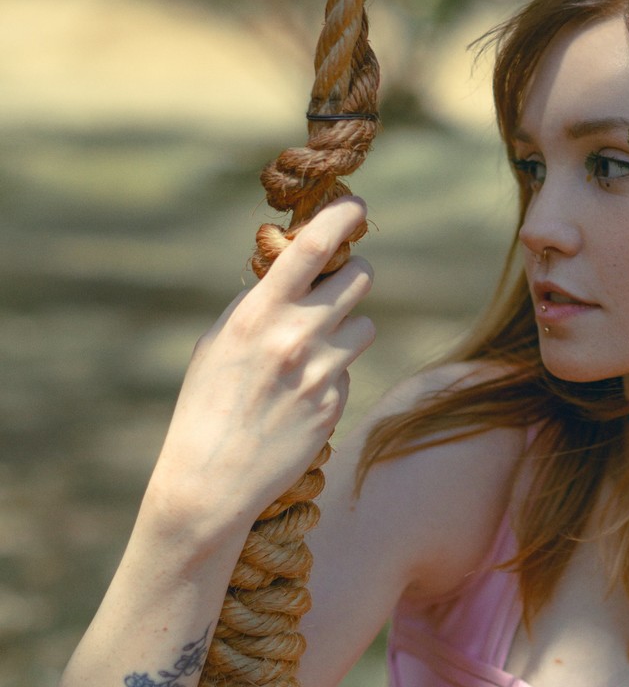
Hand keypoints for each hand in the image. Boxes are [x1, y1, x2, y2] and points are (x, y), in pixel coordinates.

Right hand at [146, 195, 376, 542]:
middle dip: (353, 273)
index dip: (342, 217)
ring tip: (311, 349)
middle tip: (337, 282)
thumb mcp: (219, 340)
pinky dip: (334, 371)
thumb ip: (259, 302)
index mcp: (258, 312)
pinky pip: (350, 367)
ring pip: (365, 323)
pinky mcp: (336, 402)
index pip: (314, 247)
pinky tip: (300, 393)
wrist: (212, 480)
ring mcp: (322, 371)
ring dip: (347, 326)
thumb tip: (293, 266)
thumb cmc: (207, 403)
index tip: (357, 206)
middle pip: (360, 277)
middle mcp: (296, 336)